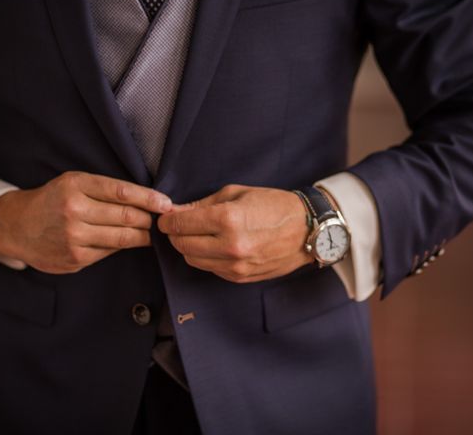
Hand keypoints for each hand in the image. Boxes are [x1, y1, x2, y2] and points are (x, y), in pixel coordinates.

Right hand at [0, 171, 171, 273]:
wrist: (16, 226)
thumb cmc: (52, 200)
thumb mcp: (73, 183)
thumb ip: (104, 189)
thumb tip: (146, 201)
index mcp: (76, 186)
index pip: (122, 192)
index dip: (149, 198)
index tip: (166, 203)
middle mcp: (74, 210)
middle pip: (127, 217)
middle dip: (149, 219)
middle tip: (161, 220)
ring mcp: (74, 237)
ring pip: (122, 238)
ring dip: (142, 236)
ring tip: (150, 232)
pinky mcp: (75, 258)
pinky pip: (109, 252)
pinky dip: (122, 247)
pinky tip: (127, 242)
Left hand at [157, 185, 312, 282]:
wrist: (307, 229)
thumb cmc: (273, 205)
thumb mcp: (236, 193)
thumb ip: (202, 204)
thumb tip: (175, 212)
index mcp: (227, 220)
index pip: (180, 225)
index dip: (167, 221)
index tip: (165, 218)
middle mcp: (229, 246)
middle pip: (182, 245)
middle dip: (175, 234)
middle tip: (179, 225)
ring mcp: (235, 266)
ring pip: (193, 260)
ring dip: (189, 247)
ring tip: (198, 234)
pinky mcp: (240, 278)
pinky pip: (210, 269)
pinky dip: (206, 258)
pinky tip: (215, 245)